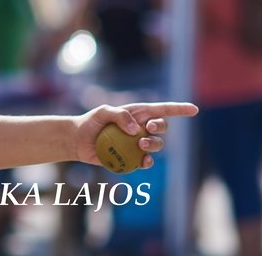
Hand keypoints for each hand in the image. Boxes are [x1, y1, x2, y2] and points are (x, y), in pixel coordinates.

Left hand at [74, 101, 197, 169]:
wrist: (78, 140)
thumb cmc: (90, 122)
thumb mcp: (101, 112)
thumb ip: (119, 114)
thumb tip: (137, 129)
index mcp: (137, 113)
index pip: (161, 110)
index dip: (179, 110)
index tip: (194, 109)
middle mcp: (140, 128)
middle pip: (162, 128)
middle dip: (161, 128)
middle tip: (148, 128)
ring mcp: (137, 143)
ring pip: (156, 145)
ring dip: (154, 145)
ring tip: (140, 145)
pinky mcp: (131, 157)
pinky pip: (146, 161)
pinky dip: (147, 162)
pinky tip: (143, 161)